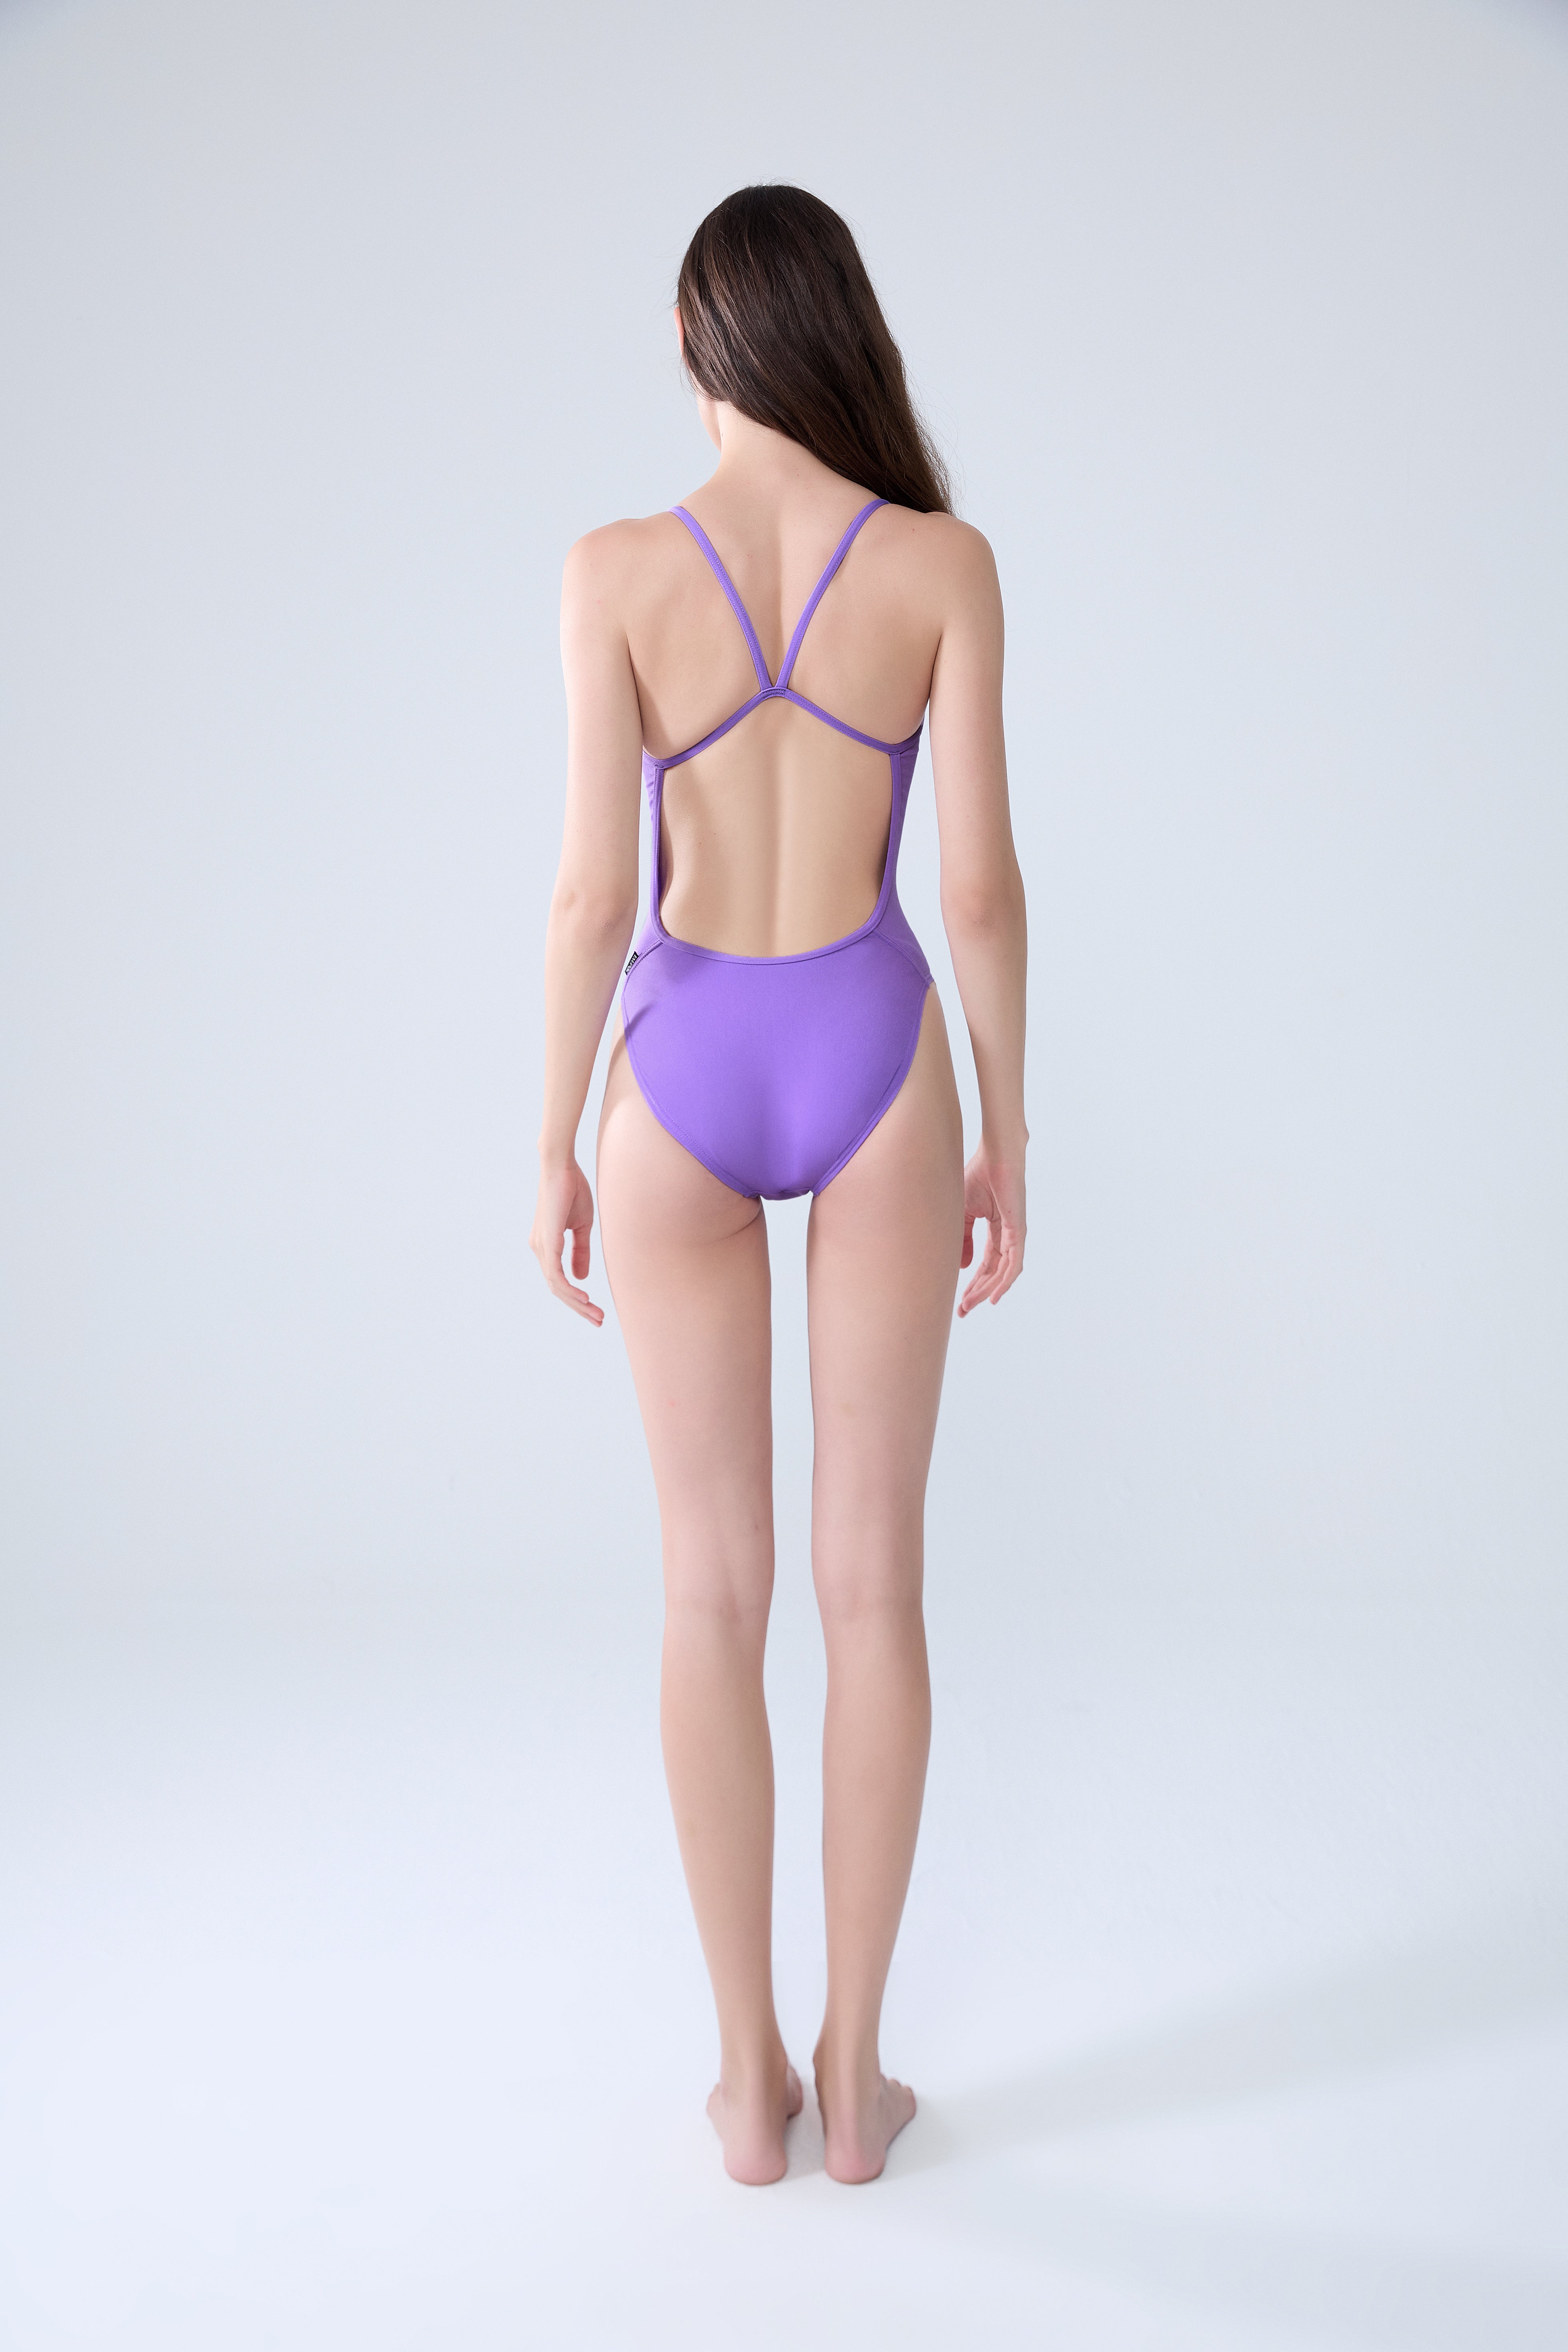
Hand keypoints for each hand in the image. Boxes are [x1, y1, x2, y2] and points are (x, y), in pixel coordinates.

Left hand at [530, 1156, 603, 1324]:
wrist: (562, 1166)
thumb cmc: (572, 1190)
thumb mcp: (581, 1226)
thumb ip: (580, 1251)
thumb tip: (581, 1278)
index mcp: (546, 1245)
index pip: (559, 1280)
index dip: (576, 1298)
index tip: (595, 1310)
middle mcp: (540, 1249)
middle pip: (557, 1288)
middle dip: (578, 1307)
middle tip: (598, 1320)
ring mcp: (541, 1246)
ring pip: (556, 1285)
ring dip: (576, 1303)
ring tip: (595, 1314)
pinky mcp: (547, 1241)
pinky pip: (555, 1274)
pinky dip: (568, 1289)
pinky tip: (583, 1298)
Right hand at [958, 1142, 1024, 1316]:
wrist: (994, 1154)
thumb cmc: (979, 1174)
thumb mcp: (963, 1212)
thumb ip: (963, 1238)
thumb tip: (964, 1266)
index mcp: (996, 1229)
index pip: (985, 1263)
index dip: (972, 1283)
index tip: (959, 1302)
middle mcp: (1008, 1235)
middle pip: (993, 1272)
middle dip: (977, 1292)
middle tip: (962, 1310)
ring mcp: (1015, 1234)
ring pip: (1004, 1272)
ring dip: (987, 1290)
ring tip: (972, 1305)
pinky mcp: (1018, 1230)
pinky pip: (1013, 1263)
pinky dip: (1004, 1281)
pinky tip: (994, 1296)